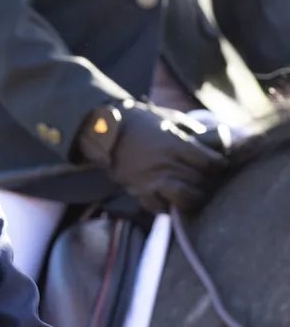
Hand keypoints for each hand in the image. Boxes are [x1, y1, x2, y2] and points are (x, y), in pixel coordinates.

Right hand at [76, 100, 226, 213]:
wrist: (107, 133)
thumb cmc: (142, 122)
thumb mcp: (171, 118)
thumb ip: (194, 130)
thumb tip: (216, 141)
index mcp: (174, 144)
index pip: (209, 162)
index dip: (219, 164)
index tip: (219, 164)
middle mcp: (164, 164)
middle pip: (199, 181)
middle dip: (209, 181)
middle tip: (210, 179)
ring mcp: (150, 180)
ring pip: (183, 199)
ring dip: (192, 198)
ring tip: (194, 194)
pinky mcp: (137, 191)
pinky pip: (158, 207)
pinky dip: (168, 206)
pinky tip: (171, 199)